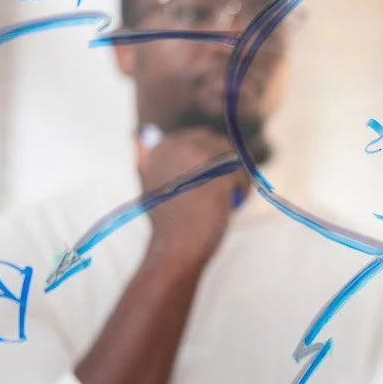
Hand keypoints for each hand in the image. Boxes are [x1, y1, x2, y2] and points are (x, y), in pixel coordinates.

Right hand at [137, 127, 242, 268]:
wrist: (175, 246)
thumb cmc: (164, 220)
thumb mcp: (148, 184)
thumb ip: (147, 160)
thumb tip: (140, 139)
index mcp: (162, 146)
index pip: (199, 137)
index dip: (208, 158)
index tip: (208, 178)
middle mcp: (180, 146)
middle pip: (218, 143)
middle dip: (223, 164)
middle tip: (221, 188)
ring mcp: (201, 160)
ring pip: (233, 156)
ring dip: (234, 175)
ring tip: (228, 197)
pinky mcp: (220, 177)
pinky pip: (242, 174)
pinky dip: (242, 189)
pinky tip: (232, 204)